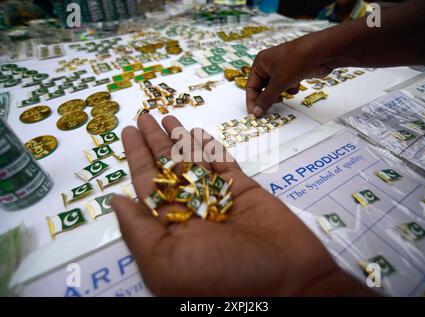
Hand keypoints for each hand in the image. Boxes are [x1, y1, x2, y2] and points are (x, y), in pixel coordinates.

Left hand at [111, 114, 371, 295]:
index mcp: (169, 230)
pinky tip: (197, 132)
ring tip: (166, 117)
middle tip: (143, 116)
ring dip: (180, 139)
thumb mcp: (166, 265)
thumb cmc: (224, 280)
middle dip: (155, 142)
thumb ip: (139, 231)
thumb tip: (116, 201)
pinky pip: (224, 164)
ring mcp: (219, 200)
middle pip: (168, 168)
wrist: (289, 284)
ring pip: (195, 161)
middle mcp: (191, 212)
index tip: (129, 132)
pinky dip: (210, 148)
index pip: (147, 185)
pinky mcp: (244, 191)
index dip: (137, 157)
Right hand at [246, 35, 332, 116]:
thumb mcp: (278, 82)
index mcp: (260, 63)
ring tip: (285, 93)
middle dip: (269, 97)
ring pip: (275, 88)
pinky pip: (286, 86)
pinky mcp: (293, 72)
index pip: (251, 86)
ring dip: (280, 93)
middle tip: (271, 107)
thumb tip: (256, 111)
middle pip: (263, 88)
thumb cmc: (297, 59)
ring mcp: (282, 68)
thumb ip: (266, 99)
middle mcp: (269, 65)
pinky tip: (296, 85)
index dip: (252, 101)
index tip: (254, 114)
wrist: (321, 52)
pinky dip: (290, 89)